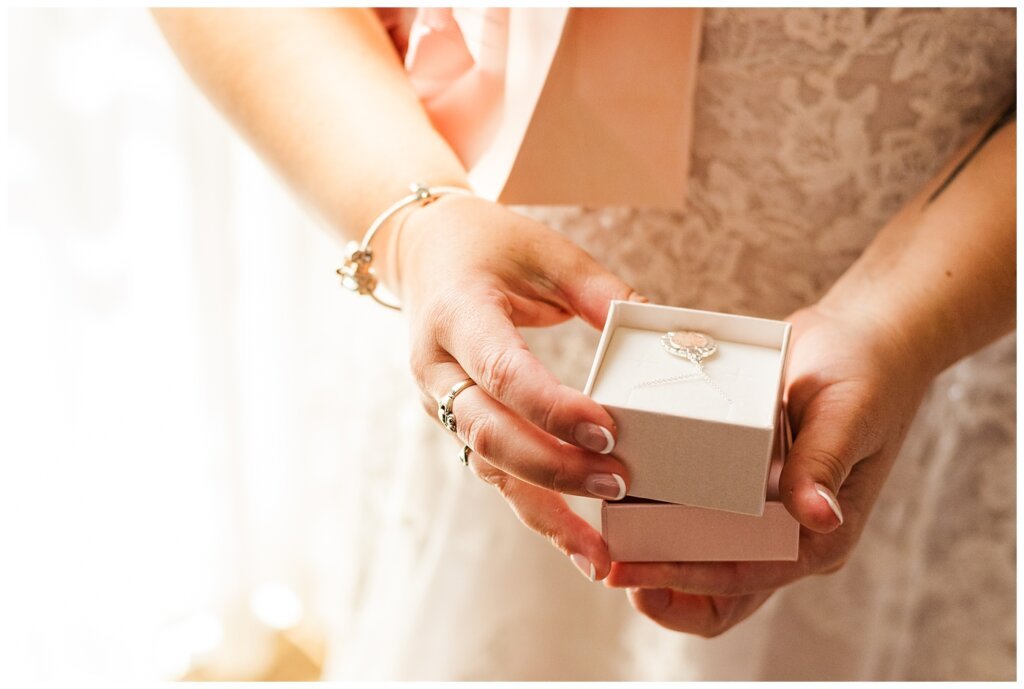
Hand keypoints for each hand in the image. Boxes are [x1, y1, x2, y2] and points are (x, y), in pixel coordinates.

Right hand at [397, 194, 643, 580]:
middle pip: (490, 433)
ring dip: (543, 510)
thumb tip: (663, 332)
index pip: (502, 371)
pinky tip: (575, 538)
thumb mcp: (543, 249)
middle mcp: (437, 368)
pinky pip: (494, 470)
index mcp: (456, 314)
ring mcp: (439, 401)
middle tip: (619, 487)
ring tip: (598, 556)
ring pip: (488, 467)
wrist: (424, 254)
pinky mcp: (455, 421)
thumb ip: (599, 289)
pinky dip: (534, 506)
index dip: (552, 408)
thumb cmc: (488, 244)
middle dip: (554, 468)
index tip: (609, 434)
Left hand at [605, 303, 933, 635]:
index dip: (685, 583)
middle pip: (717, 589)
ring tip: (606, 533)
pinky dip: (660, 509)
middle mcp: (787, 532)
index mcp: (818, 536)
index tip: (634, 578)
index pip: (743, 580)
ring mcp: (762, 507)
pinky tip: (622, 489)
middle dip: (662, 588)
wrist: (865, 336)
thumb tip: (820, 517)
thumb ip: (825, 463)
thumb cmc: (869, 374)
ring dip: (655, 551)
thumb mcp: (849, 414)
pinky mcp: (742, 477)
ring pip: (700, 553)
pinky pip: (695, 506)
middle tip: (610, 568)